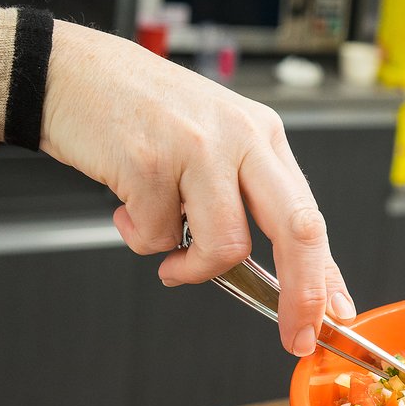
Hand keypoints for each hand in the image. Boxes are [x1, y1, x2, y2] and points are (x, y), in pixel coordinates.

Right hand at [39, 20, 354, 355]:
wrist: (69, 71)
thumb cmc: (138, 113)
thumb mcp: (213, 143)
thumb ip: (244, 200)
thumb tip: (277, 275)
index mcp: (263, 136)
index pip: (311, 215)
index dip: (326, 273)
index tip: (335, 314)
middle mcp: (241, 137)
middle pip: (297, 229)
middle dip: (301, 294)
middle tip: (292, 333)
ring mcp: (198, 148)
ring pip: (225, 248)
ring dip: (191, 267)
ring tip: (166, 249)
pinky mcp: (151, 162)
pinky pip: (158, 238)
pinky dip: (138, 237)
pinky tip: (126, 203)